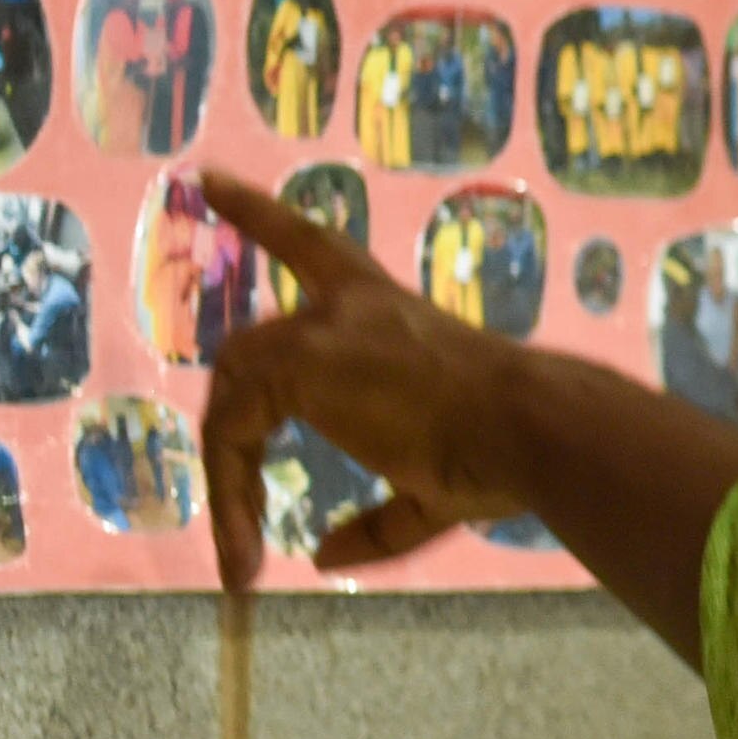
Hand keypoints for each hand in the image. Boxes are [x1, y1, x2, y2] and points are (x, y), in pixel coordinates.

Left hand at [191, 170, 544, 586]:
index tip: (207, 181)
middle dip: (230, 414)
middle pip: (253, 350)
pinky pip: (233, 436)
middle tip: (232, 505)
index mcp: (390, 316)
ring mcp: (320, 331)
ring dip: (232, 483)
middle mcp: (348, 309)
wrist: (530, 428)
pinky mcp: (300, 361)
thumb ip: (378, 521)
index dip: (261, 215)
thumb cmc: (506, 450)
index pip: (315, 246)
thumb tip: (322, 557)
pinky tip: (246, 553)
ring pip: (237, 402)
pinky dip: (231, 500)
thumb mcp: (434, 488)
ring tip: (243, 554)